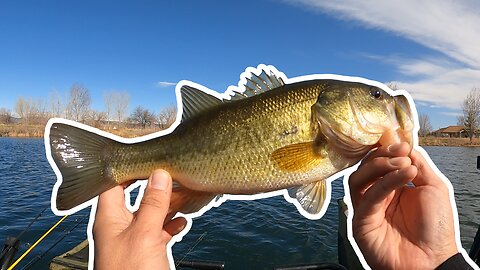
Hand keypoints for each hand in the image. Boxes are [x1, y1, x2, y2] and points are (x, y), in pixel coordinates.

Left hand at [93, 170, 186, 269]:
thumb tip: (159, 175)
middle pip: (134, 197)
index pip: (113, 184)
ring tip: (181, 193)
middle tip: (169, 173)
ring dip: (165, 205)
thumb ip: (152, 205)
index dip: (128, 169)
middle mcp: (118, 229)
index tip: (148, 158)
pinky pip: (158, 233)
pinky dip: (170, 224)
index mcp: (109, 220)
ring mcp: (132, 241)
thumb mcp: (144, 234)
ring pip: (149, 215)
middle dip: (152, 185)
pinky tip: (182, 221)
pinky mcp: (145, 254)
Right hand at [349, 142, 457, 268]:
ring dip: (379, 166)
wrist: (433, 260)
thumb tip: (402, 142)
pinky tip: (403, 175)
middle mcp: (376, 195)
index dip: (385, 149)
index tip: (399, 141)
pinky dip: (384, 182)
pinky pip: (367, 197)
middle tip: (401, 152)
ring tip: (403, 164)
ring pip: (358, 178)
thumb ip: (418, 164)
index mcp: (391, 186)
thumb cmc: (436, 228)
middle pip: (365, 167)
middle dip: (382, 155)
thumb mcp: (434, 187)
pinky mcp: (360, 221)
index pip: (378, 161)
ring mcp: (367, 207)